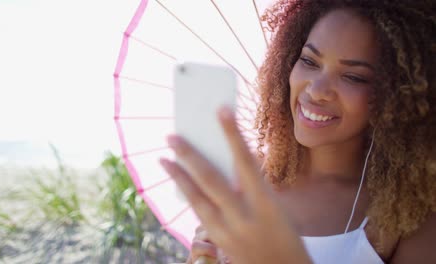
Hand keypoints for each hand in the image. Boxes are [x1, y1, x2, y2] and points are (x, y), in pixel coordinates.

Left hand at [160, 106, 310, 263]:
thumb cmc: (285, 236)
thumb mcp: (276, 209)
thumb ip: (252, 186)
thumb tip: (227, 161)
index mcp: (266, 205)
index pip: (246, 162)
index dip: (233, 134)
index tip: (221, 110)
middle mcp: (243, 218)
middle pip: (210, 180)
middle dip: (189, 156)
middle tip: (172, 135)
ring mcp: (227, 232)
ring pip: (196, 198)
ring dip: (178, 176)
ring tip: (163, 158)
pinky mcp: (218, 241)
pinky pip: (198, 212)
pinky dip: (187, 193)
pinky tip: (178, 180)